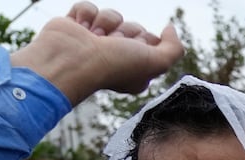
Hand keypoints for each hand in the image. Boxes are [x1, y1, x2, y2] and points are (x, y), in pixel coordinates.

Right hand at [12, 5, 182, 104]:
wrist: (70, 59)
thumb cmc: (113, 65)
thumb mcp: (156, 62)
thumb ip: (174, 48)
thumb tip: (170, 28)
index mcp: (136, 69)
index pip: (150, 39)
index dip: (144, 41)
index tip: (133, 51)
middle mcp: (116, 56)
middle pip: (132, 26)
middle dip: (125, 31)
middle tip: (113, 44)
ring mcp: (94, 40)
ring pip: (112, 15)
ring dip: (105, 22)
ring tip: (94, 37)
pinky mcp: (75, 26)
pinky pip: (88, 7)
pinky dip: (84, 14)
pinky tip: (80, 28)